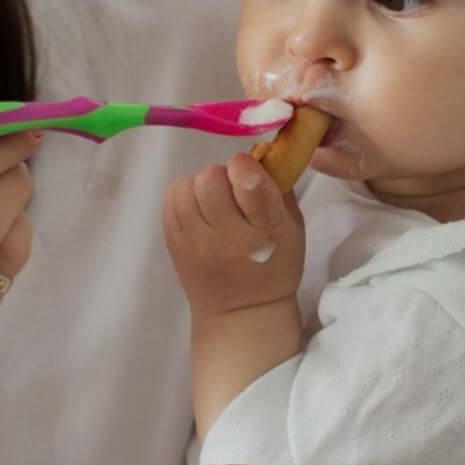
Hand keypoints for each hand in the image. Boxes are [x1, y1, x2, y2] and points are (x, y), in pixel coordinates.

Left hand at [161, 153, 303, 313]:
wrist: (240, 312)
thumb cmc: (274, 265)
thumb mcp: (293, 229)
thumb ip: (279, 188)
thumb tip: (260, 151)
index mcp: (265, 233)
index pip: (247, 184)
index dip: (244, 167)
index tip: (247, 171)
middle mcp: (226, 238)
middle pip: (210, 179)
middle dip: (222, 176)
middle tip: (231, 192)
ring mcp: (195, 243)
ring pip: (187, 186)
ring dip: (201, 184)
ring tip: (213, 200)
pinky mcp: (174, 245)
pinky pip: (171, 199)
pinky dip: (184, 193)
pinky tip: (197, 206)